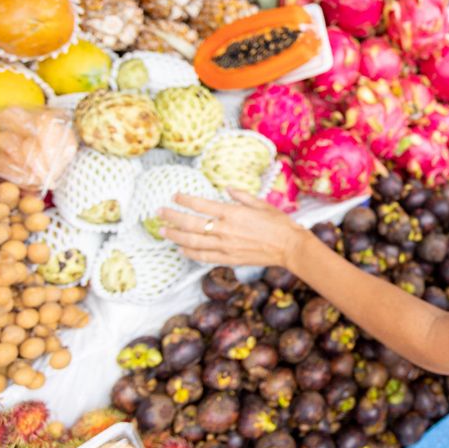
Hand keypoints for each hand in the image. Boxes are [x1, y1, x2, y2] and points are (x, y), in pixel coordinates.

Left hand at [159, 191, 309, 269]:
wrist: (289, 246)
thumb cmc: (279, 223)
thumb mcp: (261, 203)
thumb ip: (241, 196)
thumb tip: (227, 189)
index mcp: (232, 213)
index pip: (201, 205)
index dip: (185, 200)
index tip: (174, 196)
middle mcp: (225, 229)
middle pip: (190, 223)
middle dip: (172, 217)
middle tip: (159, 212)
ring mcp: (225, 246)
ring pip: (192, 242)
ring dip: (176, 236)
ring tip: (164, 231)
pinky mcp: (228, 259)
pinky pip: (203, 256)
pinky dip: (190, 253)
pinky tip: (181, 249)